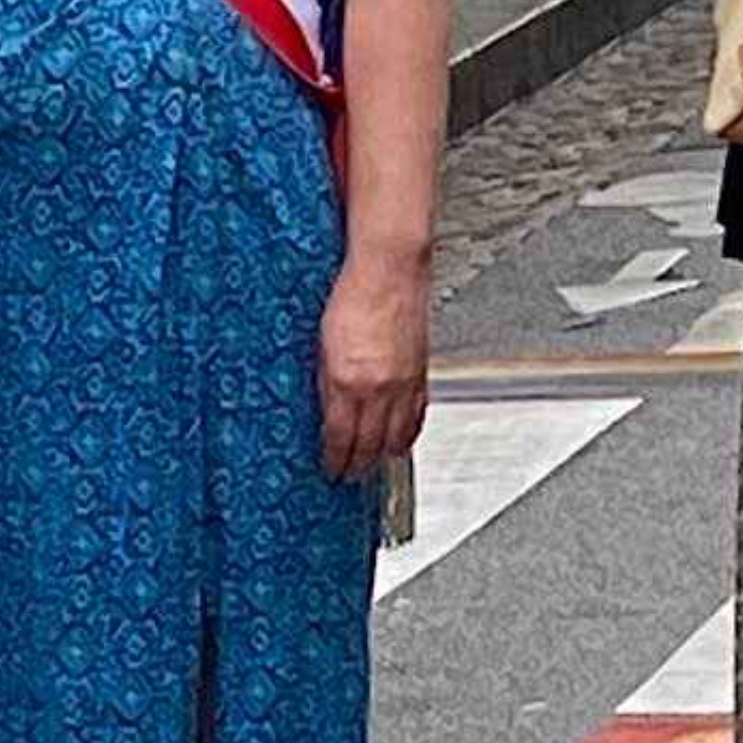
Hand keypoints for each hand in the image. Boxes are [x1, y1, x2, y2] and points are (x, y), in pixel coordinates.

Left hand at [318, 250, 429, 484]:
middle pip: (370, 444)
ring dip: (384, 455)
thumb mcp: (322, 342)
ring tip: (374, 464)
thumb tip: (326, 410)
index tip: (330, 469)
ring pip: (397, 436)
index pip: (341, 438)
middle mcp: (379, 387)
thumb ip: (326, 381)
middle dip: (359, 466)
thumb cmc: (353, 294)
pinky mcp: (421, 372)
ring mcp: (404, 382)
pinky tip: (402, 439)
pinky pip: (417, 416)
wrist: (389, 267)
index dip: (335, 460)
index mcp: (348, 381)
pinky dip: (408, 434)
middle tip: (350, 475)